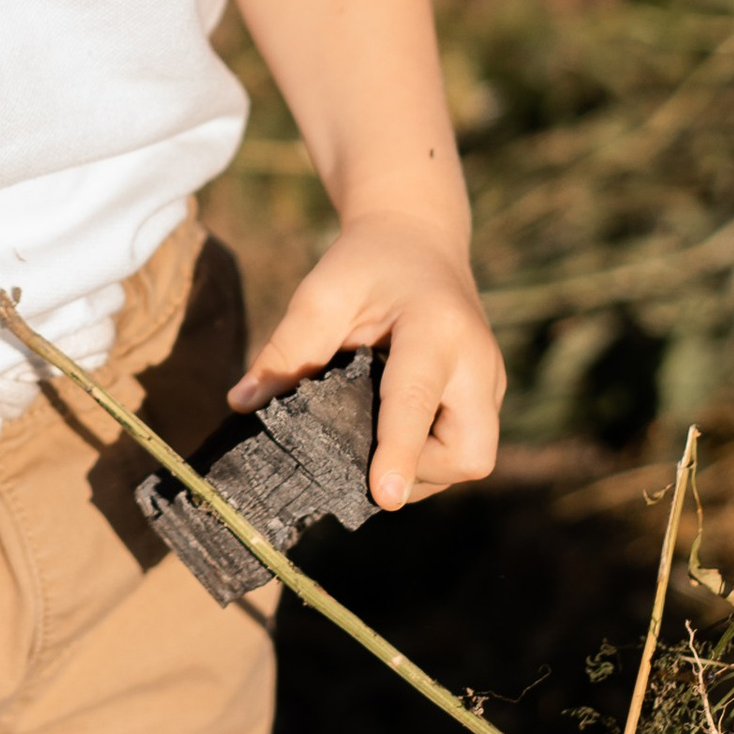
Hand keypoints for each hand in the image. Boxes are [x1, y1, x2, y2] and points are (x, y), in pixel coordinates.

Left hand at [229, 212, 504, 511]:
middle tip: (369, 453)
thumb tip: (242, 404)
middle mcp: (477, 360)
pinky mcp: (488, 394)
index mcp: (436, 328)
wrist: (418, 236)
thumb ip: (286, 348)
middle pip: (467, 453)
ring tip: (376, 436)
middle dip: (417, 471)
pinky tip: (394, 430)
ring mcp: (490, 381)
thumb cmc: (366, 265)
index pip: (416, 400)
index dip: (399, 453)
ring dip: (422, 468)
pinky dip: (430, 455)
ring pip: (470, 459)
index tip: (384, 497)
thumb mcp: (323, 293)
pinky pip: (466, 447)